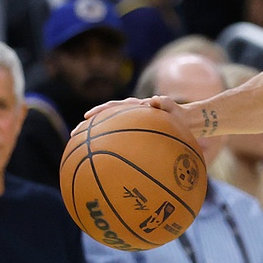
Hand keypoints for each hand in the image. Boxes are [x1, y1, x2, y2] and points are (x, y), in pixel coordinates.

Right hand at [73, 96, 201, 140]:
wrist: (189, 122)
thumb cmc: (182, 116)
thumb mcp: (175, 109)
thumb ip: (166, 103)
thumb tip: (156, 99)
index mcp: (137, 108)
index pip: (115, 107)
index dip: (100, 111)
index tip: (87, 117)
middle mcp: (132, 115)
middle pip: (106, 119)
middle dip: (90, 126)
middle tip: (74, 134)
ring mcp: (134, 125)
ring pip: (110, 129)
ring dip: (96, 137)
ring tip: (80, 148)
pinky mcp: (138, 134)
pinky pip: (122, 140)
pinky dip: (112, 149)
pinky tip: (104, 162)